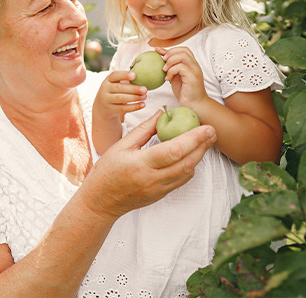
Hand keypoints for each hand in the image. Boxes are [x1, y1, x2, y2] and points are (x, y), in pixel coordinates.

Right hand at [82, 110, 216, 219]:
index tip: (206, 128)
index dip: (193, 139)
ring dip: (198, 157)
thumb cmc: (107, 171)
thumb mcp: (121, 145)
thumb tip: (161, 114)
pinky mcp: (160, 195)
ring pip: (187, 173)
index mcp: (141, 163)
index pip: (174, 150)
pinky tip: (190, 156)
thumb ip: (143, 130)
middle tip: (213, 132)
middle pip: (186, 162)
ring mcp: (158, 190)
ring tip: (204, 142)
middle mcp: (153, 179)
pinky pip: (181, 181)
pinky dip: (189, 167)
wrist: (101, 201)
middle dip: (203, 146)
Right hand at [93, 70, 147, 118]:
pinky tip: (143, 104)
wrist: (102, 106)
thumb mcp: (115, 84)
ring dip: (135, 98)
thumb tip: (143, 78)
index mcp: (108, 80)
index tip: (135, 76)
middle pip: (119, 88)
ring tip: (145, 96)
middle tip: (145, 89)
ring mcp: (106, 100)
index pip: (115, 75)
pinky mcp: (111, 109)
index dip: (124, 75)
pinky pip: (123, 108)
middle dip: (133, 89)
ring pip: (121, 98)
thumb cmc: (114, 91)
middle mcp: (105, 89)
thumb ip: (125, 80)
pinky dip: (134, 107)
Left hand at [156, 46, 207, 109]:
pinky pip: (181, 67)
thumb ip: (171, 68)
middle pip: (184, 50)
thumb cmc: (185, 92)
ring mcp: (195, 70)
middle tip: (162, 61)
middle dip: (170, 53)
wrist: (194, 105)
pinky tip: (168, 79)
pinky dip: (172, 71)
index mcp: (191, 64)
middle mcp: (194, 65)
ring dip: (170, 61)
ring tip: (164, 70)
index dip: (169, 49)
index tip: (157, 51)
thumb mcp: (176, 77)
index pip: (183, 50)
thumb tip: (160, 61)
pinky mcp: (193, 77)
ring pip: (183, 56)